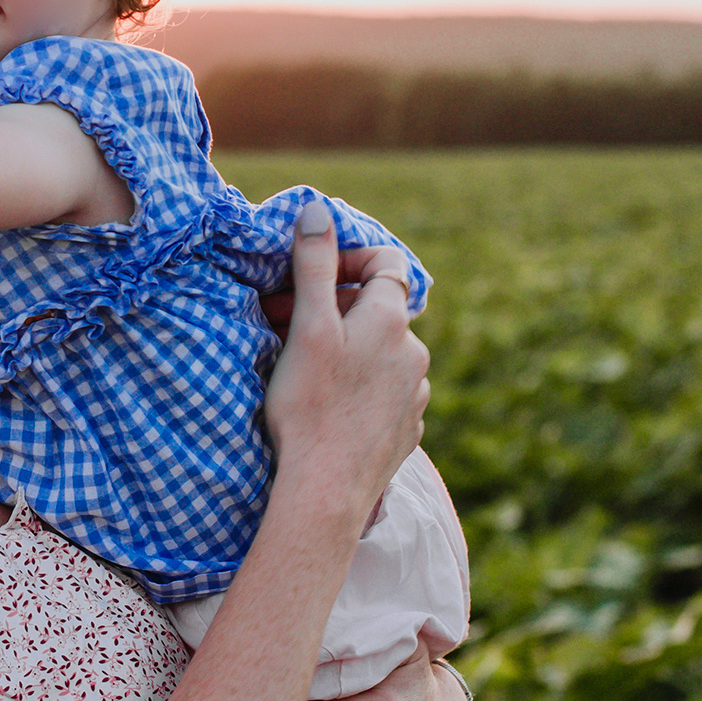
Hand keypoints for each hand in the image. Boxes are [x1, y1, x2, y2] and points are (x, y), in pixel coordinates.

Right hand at [258, 204, 432, 509]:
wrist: (327, 491)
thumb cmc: (310, 405)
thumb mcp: (306, 327)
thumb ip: (313, 265)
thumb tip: (318, 210)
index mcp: (391, 322)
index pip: (387, 264)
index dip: (349, 261)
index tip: (312, 279)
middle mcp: (414, 354)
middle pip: (378, 312)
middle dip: (335, 309)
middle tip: (286, 325)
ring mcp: (415, 396)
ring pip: (382, 355)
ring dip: (349, 351)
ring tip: (306, 369)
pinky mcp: (407, 431)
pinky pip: (385, 394)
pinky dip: (359, 388)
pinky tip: (328, 406)